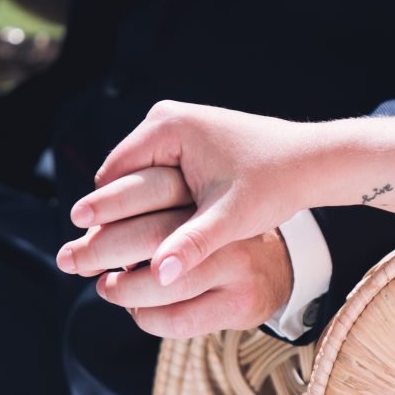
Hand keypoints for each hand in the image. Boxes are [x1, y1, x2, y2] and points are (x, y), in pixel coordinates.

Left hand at [58, 203, 294, 336]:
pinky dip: (146, 317)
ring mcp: (237, 267)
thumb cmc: (214, 238)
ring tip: (106, 286)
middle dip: (101, 248)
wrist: (278, 267)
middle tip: (69, 259)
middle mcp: (225, 226)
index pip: (153, 189)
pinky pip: (180, 318)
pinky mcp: (240, 304)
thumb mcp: (191, 208)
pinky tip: (137, 310)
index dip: (110, 203)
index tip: (78, 218)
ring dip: (123, 289)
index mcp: (209, 193)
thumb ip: (154, 210)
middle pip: (153, 235)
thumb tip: (89, 227)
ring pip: (165, 284)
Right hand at [68, 101, 331, 287]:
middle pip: (119, 176)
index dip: (99, 217)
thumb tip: (158, 278)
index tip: (84, 253)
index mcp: (167, 127)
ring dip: (129, 209)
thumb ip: (190, 246)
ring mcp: (175, 123)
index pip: (112, 177)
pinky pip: (154, 172)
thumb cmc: (274, 185)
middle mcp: (164, 117)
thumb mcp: (230, 220)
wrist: (310, 161)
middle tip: (84, 258)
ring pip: (135, 176)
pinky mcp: (186, 135)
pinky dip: (149, 200)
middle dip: (111, 214)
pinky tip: (145, 234)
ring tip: (110, 252)